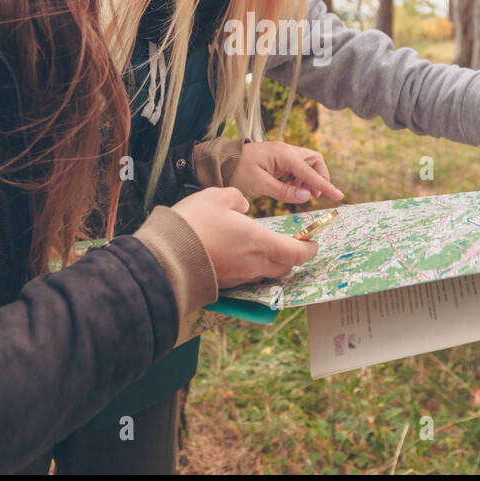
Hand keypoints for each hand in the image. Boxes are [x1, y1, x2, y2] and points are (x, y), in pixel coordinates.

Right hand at [170, 187, 319, 287]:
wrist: (166, 255)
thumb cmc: (196, 223)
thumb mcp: (219, 196)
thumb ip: (237, 200)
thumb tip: (243, 207)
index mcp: (262, 243)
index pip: (298, 253)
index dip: (309, 248)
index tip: (312, 242)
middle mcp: (255, 264)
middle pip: (285, 267)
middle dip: (292, 256)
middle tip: (291, 244)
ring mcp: (239, 277)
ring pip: (266, 273)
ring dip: (271, 263)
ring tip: (263, 248)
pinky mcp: (224, 284)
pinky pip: (246, 277)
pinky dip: (250, 267)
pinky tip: (238, 254)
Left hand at [231, 141, 344, 204]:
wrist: (221, 162)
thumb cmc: (237, 171)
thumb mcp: (260, 185)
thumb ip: (285, 191)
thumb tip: (307, 196)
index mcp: (283, 154)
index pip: (310, 172)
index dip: (325, 185)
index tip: (339, 196)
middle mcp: (287, 150)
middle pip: (315, 161)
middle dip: (320, 177)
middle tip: (314, 196)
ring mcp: (283, 153)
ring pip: (308, 163)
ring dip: (310, 178)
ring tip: (301, 193)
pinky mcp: (279, 159)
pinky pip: (298, 167)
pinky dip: (301, 178)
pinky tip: (292, 188)